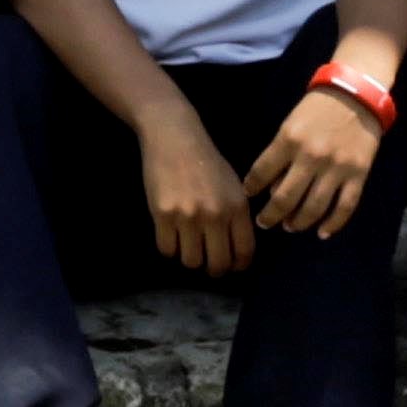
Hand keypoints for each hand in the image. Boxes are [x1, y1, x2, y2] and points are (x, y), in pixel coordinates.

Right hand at [139, 101, 256, 275]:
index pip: (244, 252)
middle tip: (208, 264)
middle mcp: (215, 215)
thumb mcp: (233, 185)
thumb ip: (237, 215)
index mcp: (237, 207)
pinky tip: (171, 236)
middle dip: (214, 270)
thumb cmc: (206, 160)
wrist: (174, 136)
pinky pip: (167, 249)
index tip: (231, 266)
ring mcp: (187, 216)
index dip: (238, 266)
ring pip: (191, 261)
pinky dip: (169, 248)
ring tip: (188, 246)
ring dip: (190, 258)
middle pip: (218, 264)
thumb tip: (238, 249)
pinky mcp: (163, 214)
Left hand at [246, 81, 384, 239]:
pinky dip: (333, 224)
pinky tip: (322, 232)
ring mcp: (336, 168)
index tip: (249, 196)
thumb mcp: (290, 124)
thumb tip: (270, 187)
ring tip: (290, 226)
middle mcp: (311, 157)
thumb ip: (280, 153)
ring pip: (313, 208)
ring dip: (298, 223)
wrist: (356, 94)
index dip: (252, 188)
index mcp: (289, 140)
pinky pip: (345, 207)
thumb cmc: (317, 108)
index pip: (262, 173)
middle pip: (285, 198)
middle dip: (271, 215)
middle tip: (265, 223)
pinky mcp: (358, 174)